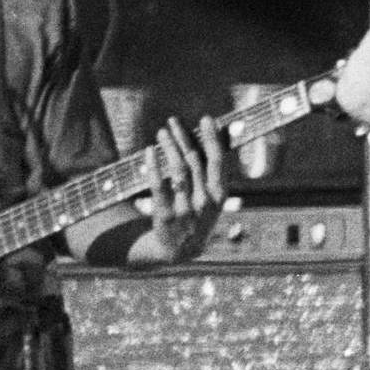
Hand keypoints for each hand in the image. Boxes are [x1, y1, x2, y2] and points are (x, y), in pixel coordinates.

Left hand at [139, 115, 229, 260]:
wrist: (181, 250)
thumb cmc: (199, 215)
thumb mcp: (214, 197)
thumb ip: (216, 171)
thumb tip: (219, 136)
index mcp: (220, 194)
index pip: (218, 160)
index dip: (212, 137)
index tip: (205, 118)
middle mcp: (205, 201)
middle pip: (194, 160)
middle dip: (183, 137)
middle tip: (173, 121)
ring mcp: (185, 209)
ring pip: (177, 169)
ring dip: (168, 146)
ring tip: (161, 132)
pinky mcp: (166, 215)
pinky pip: (158, 184)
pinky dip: (153, 165)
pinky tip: (149, 151)